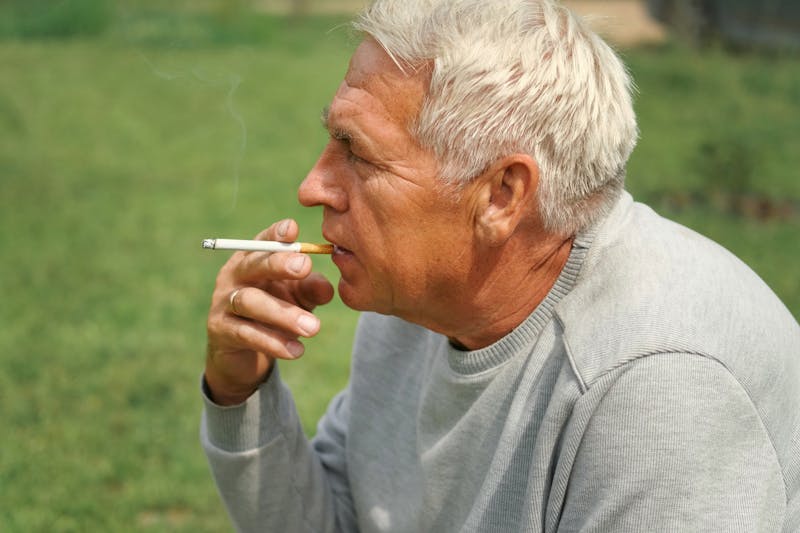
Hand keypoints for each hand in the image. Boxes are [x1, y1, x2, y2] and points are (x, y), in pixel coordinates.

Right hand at [204, 219, 333, 404]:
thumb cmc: (276, 313)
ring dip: (283, 313)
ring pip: (250, 302)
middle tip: (305, 265)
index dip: (276, 234)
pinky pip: (246, 333)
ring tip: (314, 327)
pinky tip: (297, 350)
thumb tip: (327, 288)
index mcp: (254, 259)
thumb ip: (311, 290)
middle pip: (253, 264)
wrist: (244, 354)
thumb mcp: (298, 299)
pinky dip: (273, 342)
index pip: (263, 241)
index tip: (293, 228)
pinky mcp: (220, 330)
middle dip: (278, 263)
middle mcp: (234, 275)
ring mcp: (224, 301)